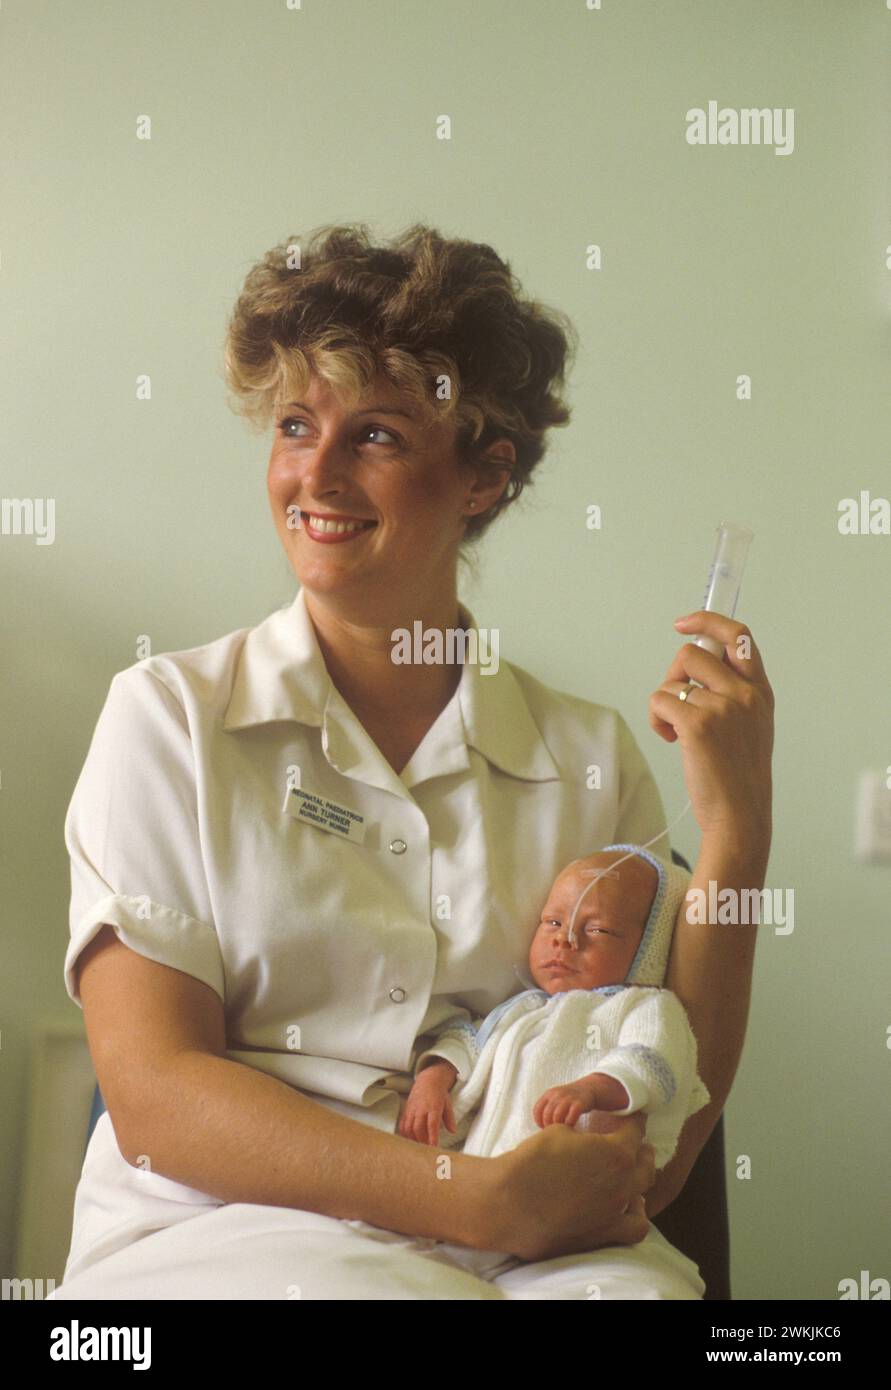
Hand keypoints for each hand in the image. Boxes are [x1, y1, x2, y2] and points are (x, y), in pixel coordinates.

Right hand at [397, 1066, 457, 1145]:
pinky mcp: (406, 1110)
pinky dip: (405, 1133)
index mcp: (434, 1107)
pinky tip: (410, 1138)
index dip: (432, 1136)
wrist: (428, 1080)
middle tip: (427, 1149)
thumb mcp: (448, 1104)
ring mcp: (412, 1109)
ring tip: (419, 1145)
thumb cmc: (439, 1093)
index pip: (432, 1124)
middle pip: (418, 1128)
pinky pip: (403, 1124)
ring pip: (409, 1127)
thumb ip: (450, 1119)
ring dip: (413, 1139)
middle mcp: (421, 1108)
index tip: (433, 1146)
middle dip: (422, 1140)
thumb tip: (453, 1131)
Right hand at [480, 1113, 655, 1261]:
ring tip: (631, 1179)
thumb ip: (583, 1138)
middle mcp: (622, 1183)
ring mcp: (615, 1212)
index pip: (635, 1131)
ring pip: (644, 1195)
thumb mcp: (560, 1132)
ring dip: (639, 1183)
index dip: (633, 1121)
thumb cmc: (532, 1161)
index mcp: (615, 1152)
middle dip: (641, 1151)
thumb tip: (586, 1143)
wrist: (510, 1202)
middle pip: (645, 1164)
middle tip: (633, 1145)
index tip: (632, 1118)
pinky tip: (625, 1210)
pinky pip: (635, 1229)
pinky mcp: (603, 1234)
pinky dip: (634, 1216)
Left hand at [533, 1079, 598, 1128]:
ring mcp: (568, 1098)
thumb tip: (541, 1126)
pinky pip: (571, 1117)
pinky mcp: (579, 1104)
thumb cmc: (569, 1099)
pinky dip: (569, 1124)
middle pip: (546, 1115)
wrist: (588, 1088)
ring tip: (562, 1130)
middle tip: (554, 1132)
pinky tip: (571, 1126)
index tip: (544, 1128)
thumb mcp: (556, 1098)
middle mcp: (557, 1095)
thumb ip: (548, 1108)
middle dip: (548, 1126)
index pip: (537, 1110)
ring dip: (558, 1126)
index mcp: (549, 1094)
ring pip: (557, 1116)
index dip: (538, 1121)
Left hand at [649, 611, 773, 842]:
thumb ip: (731, 693)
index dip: (709, 620)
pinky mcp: (698, 725)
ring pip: (672, 680)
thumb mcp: (750, 726)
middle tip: (675, 703)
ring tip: (674, 730)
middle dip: (674, 675)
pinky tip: (669, 740)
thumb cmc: (737, 774)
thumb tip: (693, 667)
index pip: (739, 637)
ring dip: (664, 702)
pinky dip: (656, 719)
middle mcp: (745, 694)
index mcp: (760, 691)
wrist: (740, 814)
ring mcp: (723, 708)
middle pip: (692, 653)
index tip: (684, 623)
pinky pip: (659, 701)